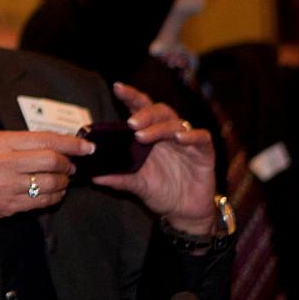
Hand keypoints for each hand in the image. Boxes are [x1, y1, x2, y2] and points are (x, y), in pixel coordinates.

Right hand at [0, 129, 94, 230]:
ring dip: (64, 182)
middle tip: (72, 166)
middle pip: (52, 160)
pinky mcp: (10, 205)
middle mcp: (2, 162)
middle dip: (69, 164)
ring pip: (51, 182)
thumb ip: (22, 143)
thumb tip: (59, 143)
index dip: (71, 143)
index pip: (45, 139)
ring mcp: (6, 186)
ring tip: (63, 180)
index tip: (88, 147)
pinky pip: (44, 201)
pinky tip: (55, 192)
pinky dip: (56, 196)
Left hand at [93, 83, 216, 229]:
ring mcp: (187, 141)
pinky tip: (179, 139)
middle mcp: (168, 134)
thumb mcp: (137, 185)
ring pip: (176, 123)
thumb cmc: (161, 191)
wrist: (184, 211)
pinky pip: (201, 137)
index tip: (117, 88)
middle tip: (131, 123)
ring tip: (143, 136)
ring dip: (159, 127)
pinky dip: (191, 136)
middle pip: (159, 111)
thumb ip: (118, 178)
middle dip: (144, 114)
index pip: (140, 109)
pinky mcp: (204, 152)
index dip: (131, 97)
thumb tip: (93, 176)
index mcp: (150, 136)